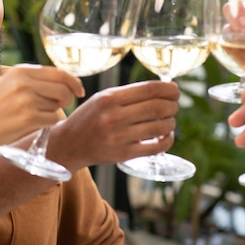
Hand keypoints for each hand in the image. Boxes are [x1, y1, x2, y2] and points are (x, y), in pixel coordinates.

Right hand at [0, 64, 84, 155]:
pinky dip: (48, 124)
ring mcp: (26, 100)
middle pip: (64, 90)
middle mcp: (25, 82)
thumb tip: (66, 84)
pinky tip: (33, 124)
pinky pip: (52, 120)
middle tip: (57, 107)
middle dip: (66, 100)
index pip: (60, 72)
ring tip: (33, 115)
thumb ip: (34, 80)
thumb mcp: (10, 84)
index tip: (79, 90)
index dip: (74, 82)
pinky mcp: (27, 118)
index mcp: (22, 70)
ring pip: (58, 106)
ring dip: (52, 112)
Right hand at [47, 80, 180, 170]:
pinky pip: (155, 147)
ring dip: (171, 122)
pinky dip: (167, 140)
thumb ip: (129, 94)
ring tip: (169, 120)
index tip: (175, 90)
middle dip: (173, 105)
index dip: (168, 89)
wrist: (69, 144)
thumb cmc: (89, 118)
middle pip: (158, 107)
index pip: (149, 89)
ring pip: (159, 126)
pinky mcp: (123, 154)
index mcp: (109, 98)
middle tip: (174, 105)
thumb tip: (163, 89)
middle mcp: (114, 117)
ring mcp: (119, 137)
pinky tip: (166, 136)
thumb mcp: (102, 98)